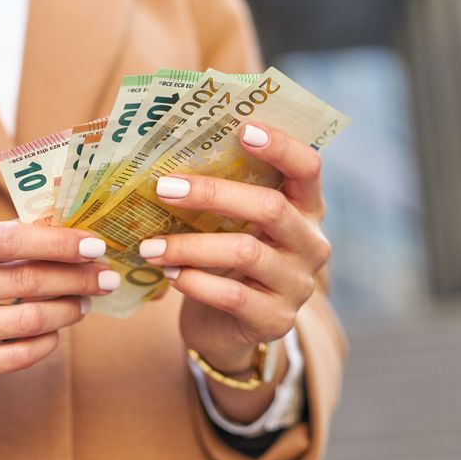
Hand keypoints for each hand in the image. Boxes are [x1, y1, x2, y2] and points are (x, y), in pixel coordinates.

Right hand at [0, 220, 117, 388]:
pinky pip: (19, 356)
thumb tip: (79, 232)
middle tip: (105, 277)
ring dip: (69, 310)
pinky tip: (57, 329)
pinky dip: (48, 341)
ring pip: (29, 321)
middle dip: (76, 278)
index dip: (58, 243)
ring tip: (85, 302)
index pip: (8, 239)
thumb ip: (13, 234)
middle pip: (25, 281)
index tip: (96, 245)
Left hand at [138, 123, 330, 372]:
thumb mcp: (232, 223)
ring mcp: (297, 284)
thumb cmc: (225, 259)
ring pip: (246, 252)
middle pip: (271, 207)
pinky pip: (233, 295)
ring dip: (190, 245)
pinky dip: (195, 282)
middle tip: (164, 188)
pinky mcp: (276, 320)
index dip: (281, 146)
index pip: (308, 167)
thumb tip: (168, 153)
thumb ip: (223, 193)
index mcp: (305, 208)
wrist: (226, 330)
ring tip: (150, 246)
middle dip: (213, 194)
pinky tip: (170, 275)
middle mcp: (311, 243)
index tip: (242, 129)